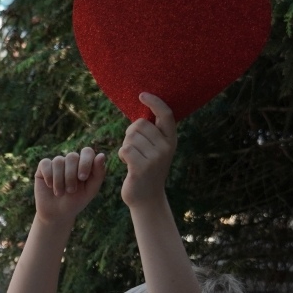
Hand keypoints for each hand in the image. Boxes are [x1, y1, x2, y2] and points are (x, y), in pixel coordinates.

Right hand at [33, 147, 106, 223]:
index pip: (87, 152)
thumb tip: (101, 155)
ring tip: (60, 193)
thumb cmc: (75, 201)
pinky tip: (50, 186)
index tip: (82, 178)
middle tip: (71, 191)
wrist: (56, 214)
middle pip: (72, 156)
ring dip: (59, 180)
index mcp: (84, 164)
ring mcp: (57, 163)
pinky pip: (45, 164)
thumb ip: (98, 173)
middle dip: (71, 175)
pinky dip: (48, 176)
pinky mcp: (43, 168)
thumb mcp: (90, 190)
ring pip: (58, 161)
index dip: (85, 162)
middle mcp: (71, 161)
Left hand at [119, 93, 175, 207]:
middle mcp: (166, 147)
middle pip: (139, 124)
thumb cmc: (147, 170)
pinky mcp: (142, 167)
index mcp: (171, 139)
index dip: (154, 102)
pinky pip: (125, 149)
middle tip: (134, 148)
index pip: (165, 114)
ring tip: (132, 158)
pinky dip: (121, 155)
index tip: (142, 95)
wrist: (147, 197)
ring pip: (130, 137)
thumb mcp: (156, 149)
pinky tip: (127, 163)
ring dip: (126, 146)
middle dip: (130, 134)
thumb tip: (143, 111)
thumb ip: (153, 133)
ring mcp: (155, 158)